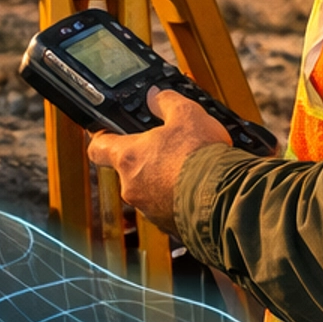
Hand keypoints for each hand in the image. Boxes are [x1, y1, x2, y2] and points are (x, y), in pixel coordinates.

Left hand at [87, 86, 234, 236]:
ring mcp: (149, 210)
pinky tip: (198, 188)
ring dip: (164, 180)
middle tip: (169, 148)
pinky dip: (178, 199)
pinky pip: (168, 208)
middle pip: (129, 169)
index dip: (101, 137)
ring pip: (149, 190)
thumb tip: (155, 95)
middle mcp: (132, 187)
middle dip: (147, 159)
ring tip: (190, 169)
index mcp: (129, 157)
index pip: (98, 147)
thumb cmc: (202, 157)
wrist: (224, 197)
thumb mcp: (187, 114)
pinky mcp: (168, 225)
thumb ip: (166, 101)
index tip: (106, 133)